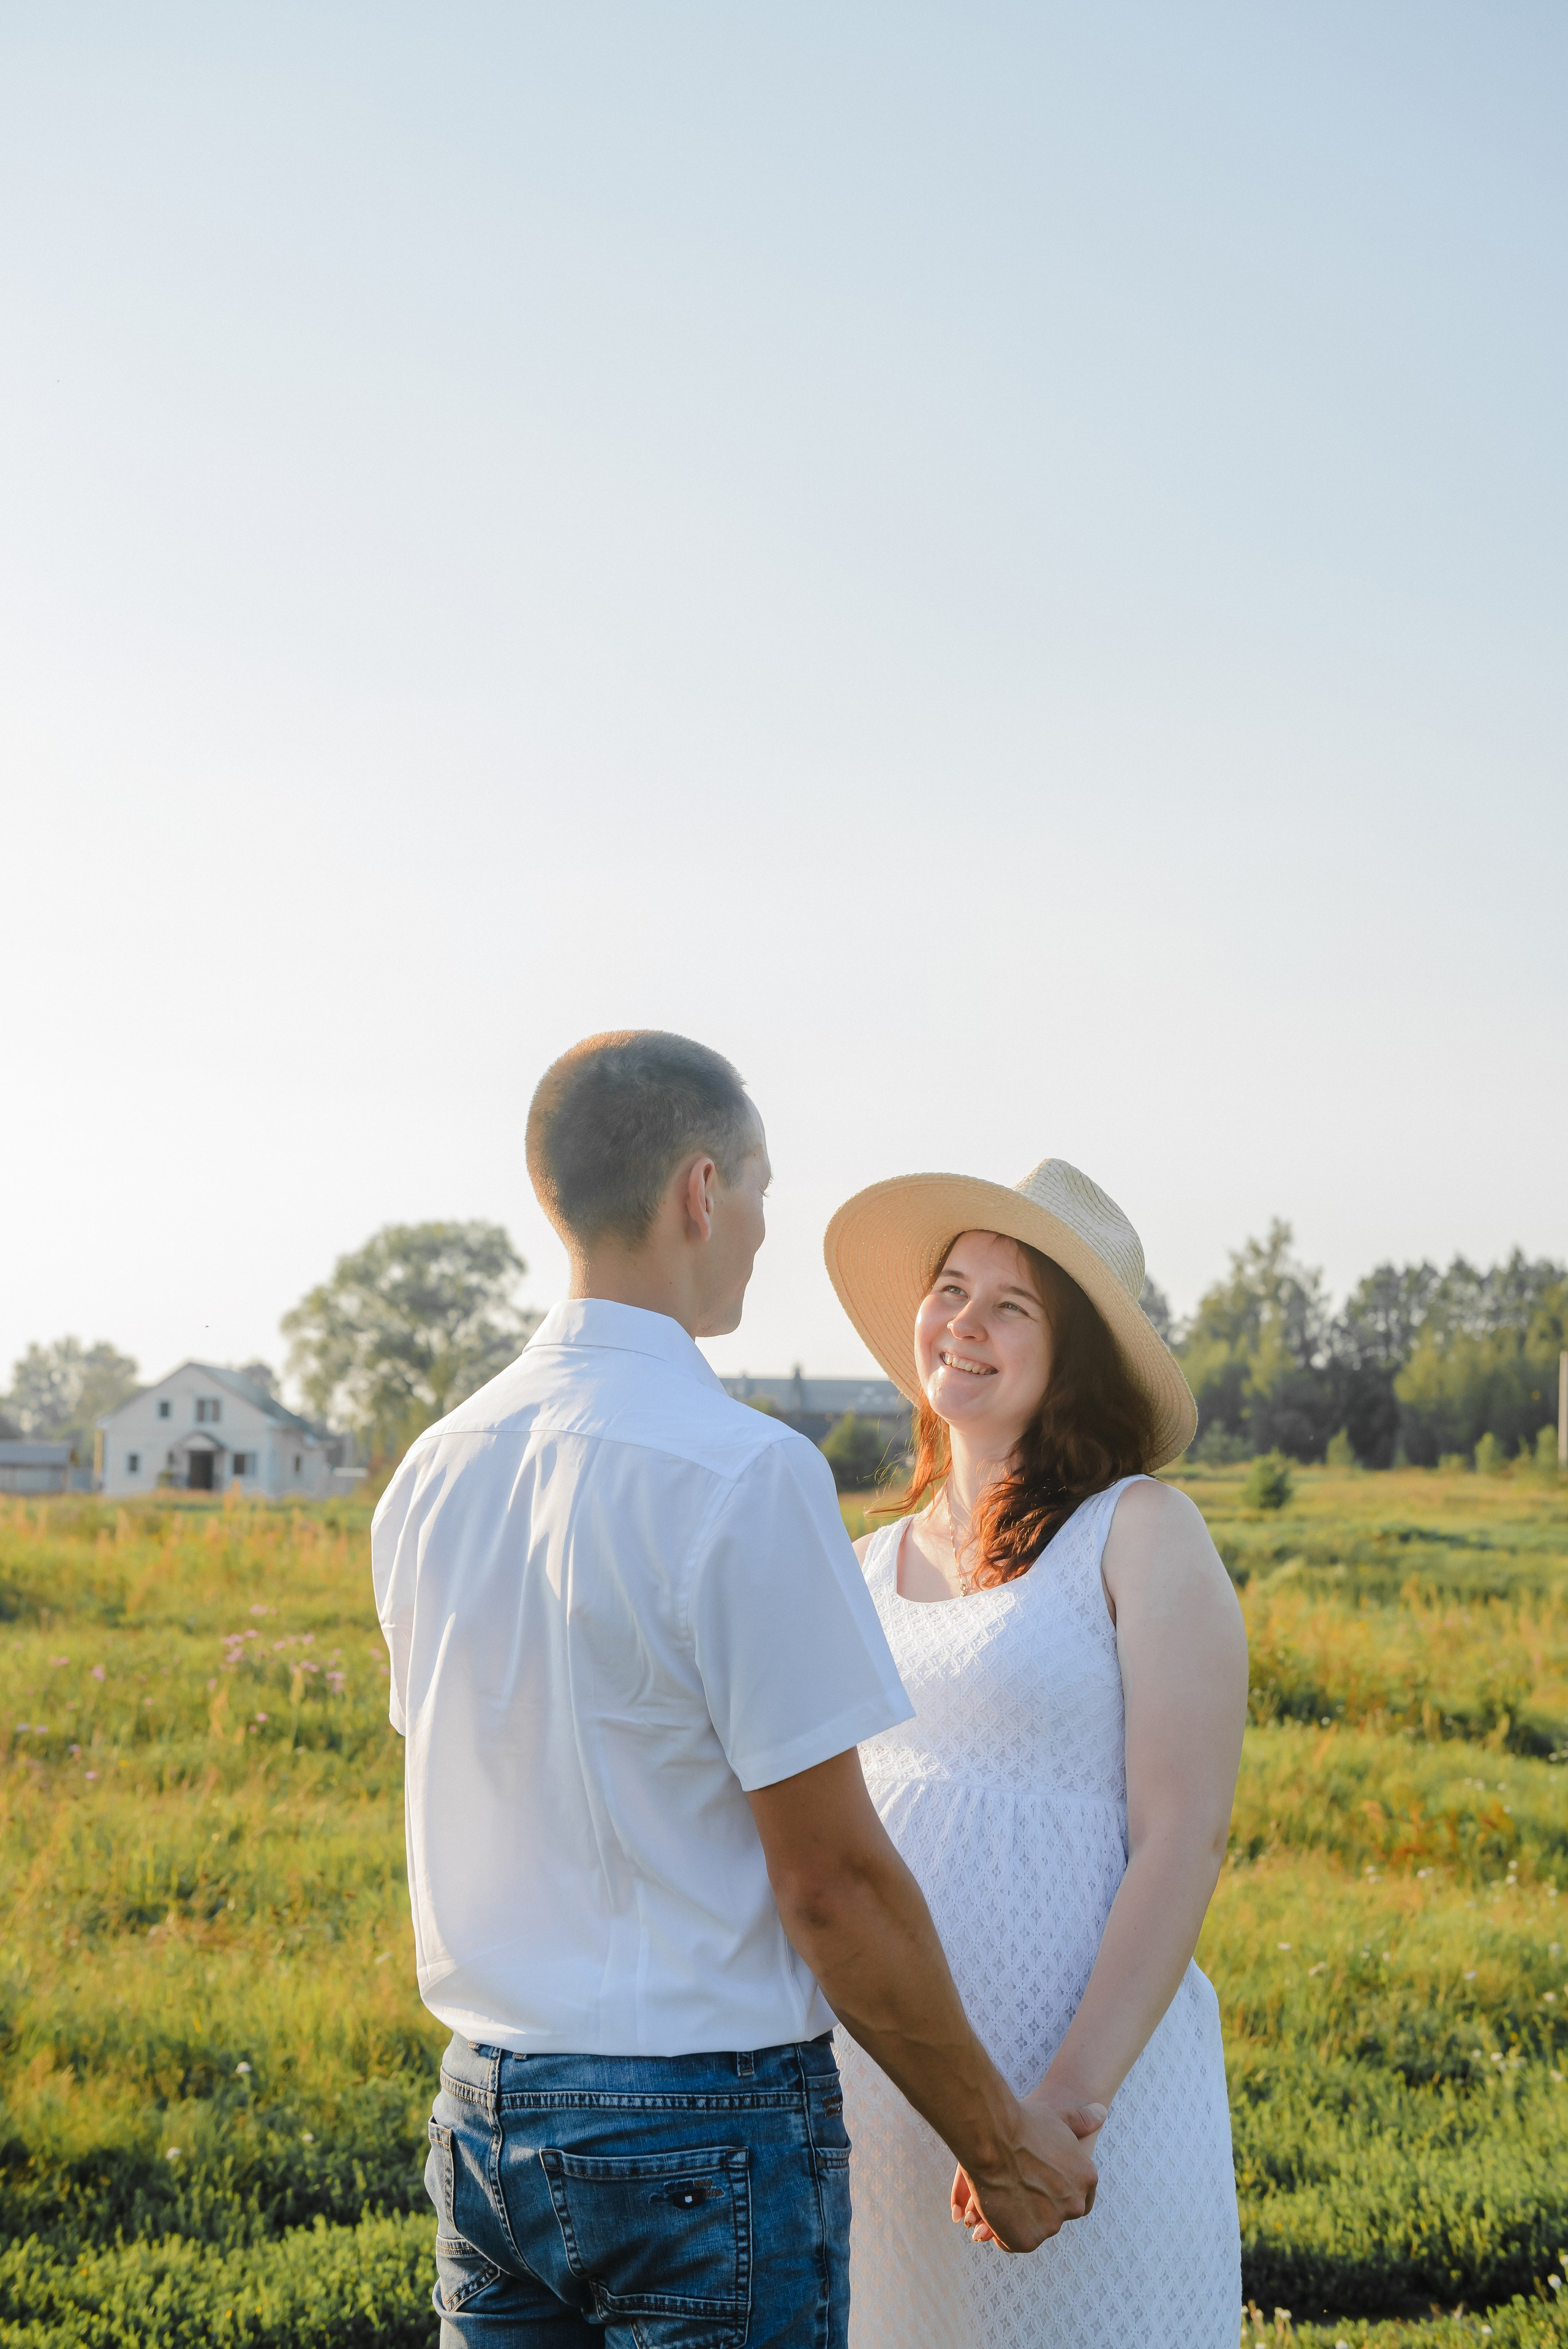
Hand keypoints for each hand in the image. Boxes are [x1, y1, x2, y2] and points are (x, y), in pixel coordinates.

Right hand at [950, 2094, 1104, 2252]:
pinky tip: (992, 2208)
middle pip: (1055, 2213)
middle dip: (1038, 2205)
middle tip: (1015, 2184)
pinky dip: (1002, 2230)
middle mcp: (1075, 2205)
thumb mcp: (1059, 2116)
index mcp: (1087, 2178)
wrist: (993, 2137)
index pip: (1079, 2197)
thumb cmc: (1023, 2123)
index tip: (1039, 2183)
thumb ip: (1082, 2120)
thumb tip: (1102, 2111)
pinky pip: (1012, 2241)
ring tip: (1001, 2192)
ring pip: (1034, 2228)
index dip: (1058, 2192)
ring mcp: (1052, 2226)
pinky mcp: (1027, 2240)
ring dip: (1019, 2217)